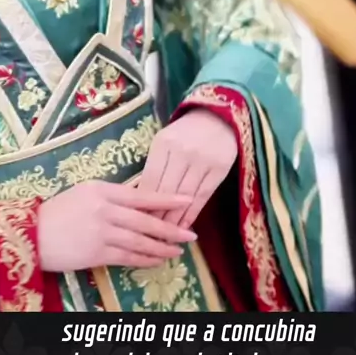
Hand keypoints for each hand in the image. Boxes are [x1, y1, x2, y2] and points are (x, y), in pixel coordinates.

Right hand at [38, 181, 195, 272]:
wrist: (32, 233)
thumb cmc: (60, 210)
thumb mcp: (86, 192)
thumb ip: (113, 195)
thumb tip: (143, 201)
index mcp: (104, 191)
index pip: (143, 195)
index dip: (167, 200)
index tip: (187, 201)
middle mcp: (106, 211)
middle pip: (146, 221)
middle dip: (171, 229)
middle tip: (191, 235)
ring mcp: (102, 233)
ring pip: (140, 242)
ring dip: (161, 248)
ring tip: (177, 251)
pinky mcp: (96, 254)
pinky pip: (127, 257)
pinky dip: (144, 260)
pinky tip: (156, 260)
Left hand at [137, 108, 237, 228]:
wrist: (218, 118)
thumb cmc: (184, 133)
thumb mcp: (164, 143)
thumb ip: (154, 167)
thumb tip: (140, 201)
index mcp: (164, 144)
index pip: (150, 181)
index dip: (143, 205)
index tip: (136, 222)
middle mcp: (183, 152)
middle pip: (165, 192)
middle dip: (156, 217)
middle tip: (148, 236)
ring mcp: (202, 161)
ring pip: (183, 198)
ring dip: (174, 220)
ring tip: (165, 236)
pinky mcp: (219, 170)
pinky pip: (202, 197)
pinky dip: (192, 214)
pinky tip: (184, 226)